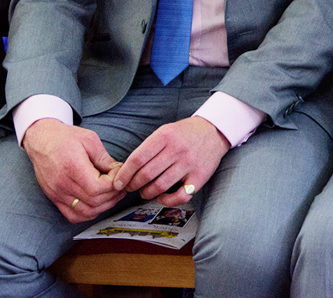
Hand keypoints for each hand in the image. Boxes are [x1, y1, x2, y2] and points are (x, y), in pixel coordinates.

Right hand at [23, 119, 123, 222]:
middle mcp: (63, 184)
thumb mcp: (89, 140)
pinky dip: (88, 214)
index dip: (113, 184)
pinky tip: (96, 204)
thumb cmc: (64, 137)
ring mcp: (57, 194)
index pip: (98, 188)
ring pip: (85, 212)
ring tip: (112, 195)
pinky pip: (72, 216)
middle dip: (112, 195)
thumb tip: (118, 172)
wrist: (41, 140)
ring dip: (103, 206)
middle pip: (94, 201)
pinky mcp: (54, 198)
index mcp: (73, 167)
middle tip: (120, 186)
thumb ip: (104, 158)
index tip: (118, 175)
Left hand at [114, 116, 228, 206]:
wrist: (214, 130)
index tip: (118, 183)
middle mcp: (177, 149)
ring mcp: (189, 163)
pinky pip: (180, 196)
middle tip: (130, 188)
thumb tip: (128, 169)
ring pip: (160, 186)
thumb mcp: (165, 131)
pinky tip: (161, 197)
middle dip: (133, 185)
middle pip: (146, 174)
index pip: (137, 158)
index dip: (125, 174)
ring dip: (147, 193)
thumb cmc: (185, 133)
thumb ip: (149, 147)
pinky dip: (167, 201)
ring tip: (144, 192)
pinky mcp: (200, 176)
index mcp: (165, 136)